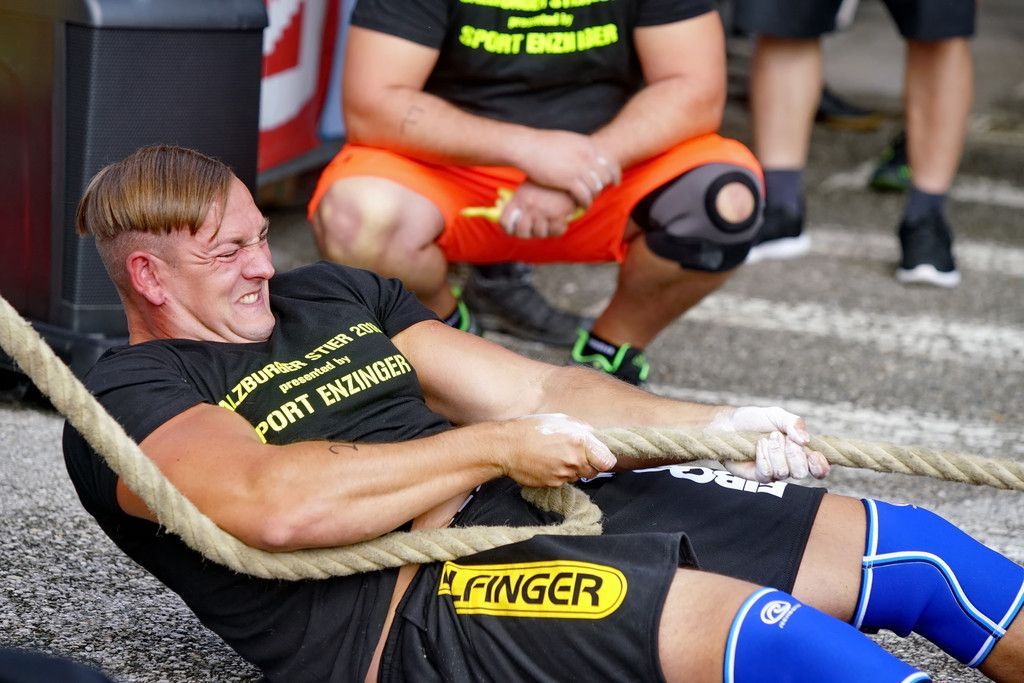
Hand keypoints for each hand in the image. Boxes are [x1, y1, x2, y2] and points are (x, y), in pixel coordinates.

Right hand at [499, 413, 616, 487]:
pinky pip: (563, 481)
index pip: (607, 461)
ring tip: (555, 456)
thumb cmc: (531, 429)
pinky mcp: (553, 484)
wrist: (507, 446)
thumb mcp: (560, 420)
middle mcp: (574, 460)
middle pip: (593, 471)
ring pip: (577, 476)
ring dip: (571, 469)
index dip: (604, 459)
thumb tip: (594, 437)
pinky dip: (558, 474)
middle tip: (572, 453)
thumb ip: (582, 429)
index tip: (598, 456)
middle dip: (587, 464)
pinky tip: (547, 463)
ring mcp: (563, 474)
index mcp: (579, 441)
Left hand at [500, 182, 580, 238]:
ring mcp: (543, 212)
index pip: (505, 221)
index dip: (508, 229)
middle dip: (527, 233)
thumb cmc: (548, 180)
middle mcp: (529, 206)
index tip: (513, 229)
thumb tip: (508, 209)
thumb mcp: (529, 186)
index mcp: (519, 198)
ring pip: (539, 233)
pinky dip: (557, 230)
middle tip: (533, 229)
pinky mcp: (558, 215)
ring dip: (544, 231)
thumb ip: (520, 199)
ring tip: (548, 223)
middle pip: (522, 232)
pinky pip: (555, 231)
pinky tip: (559, 222)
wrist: (569, 174)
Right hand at [512, 130, 620, 206]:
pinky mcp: (569, 180)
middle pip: (605, 176)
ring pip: (596, 188)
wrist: (527, 146)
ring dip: (594, 196)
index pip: (610, 162)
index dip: (614, 174)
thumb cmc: (542, 144)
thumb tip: (586, 151)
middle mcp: (587, 156)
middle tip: (600, 193)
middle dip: (604, 187)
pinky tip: (581, 206)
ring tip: (589, 201)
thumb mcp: (568, 140)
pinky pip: (585, 195)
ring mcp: (579, 168)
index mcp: (588, 145)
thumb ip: (580, 147)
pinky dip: (585, 202)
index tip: (614, 182)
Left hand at [706, 406, 829, 481]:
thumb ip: (794, 424)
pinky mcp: (758, 477)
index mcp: (800, 451)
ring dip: (774, 451)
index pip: (819, 468)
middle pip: (802, 472)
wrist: (729, 424)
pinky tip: (757, 446)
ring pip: (784, 472)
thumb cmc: (755, 420)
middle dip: (793, 453)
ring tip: (765, 439)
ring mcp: (774, 472)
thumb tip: (806, 440)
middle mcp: (789, 464)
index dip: (820, 466)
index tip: (813, 455)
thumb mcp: (777, 415)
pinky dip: (763, 457)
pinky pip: (767, 473)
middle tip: (778, 436)